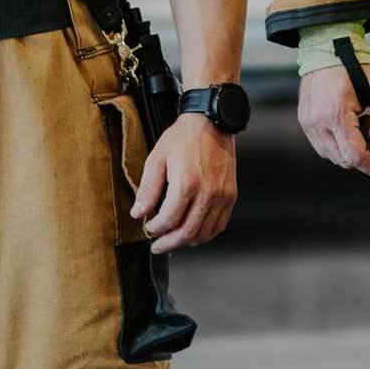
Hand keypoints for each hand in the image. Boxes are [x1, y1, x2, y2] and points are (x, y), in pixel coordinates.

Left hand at [130, 114, 236, 253]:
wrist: (212, 122)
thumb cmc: (183, 137)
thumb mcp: (157, 159)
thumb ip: (148, 189)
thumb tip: (138, 213)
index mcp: (187, 183)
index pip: (168, 220)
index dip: (155, 229)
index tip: (149, 228)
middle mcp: (207, 192)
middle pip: (187, 232)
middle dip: (169, 243)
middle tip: (158, 246)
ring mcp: (222, 195)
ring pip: (204, 232)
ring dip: (187, 242)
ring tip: (174, 241)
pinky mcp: (230, 195)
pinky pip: (219, 224)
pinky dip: (206, 234)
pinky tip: (194, 233)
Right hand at [298, 60, 369, 179]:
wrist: (326, 45)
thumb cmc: (352, 61)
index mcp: (336, 114)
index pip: (355, 156)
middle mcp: (317, 122)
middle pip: (343, 160)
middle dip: (366, 156)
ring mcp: (308, 123)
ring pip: (332, 155)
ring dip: (352, 150)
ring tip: (365, 126)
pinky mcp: (305, 120)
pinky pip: (323, 145)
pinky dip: (340, 143)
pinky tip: (351, 125)